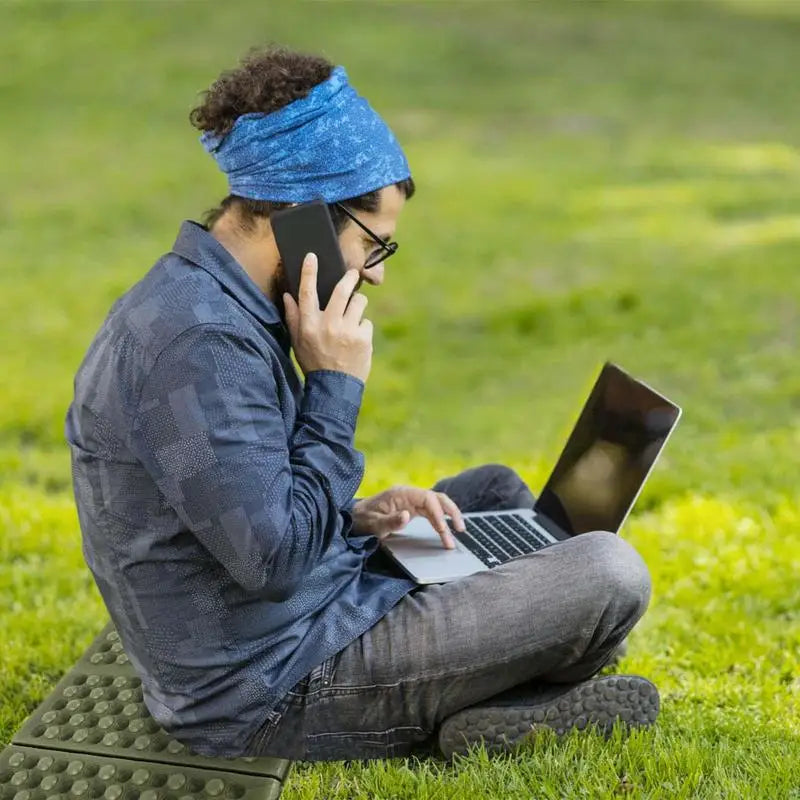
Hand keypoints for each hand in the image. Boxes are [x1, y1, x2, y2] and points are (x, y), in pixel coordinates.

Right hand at [283, 253, 372, 382]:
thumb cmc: (314, 362)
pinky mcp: (363, 339)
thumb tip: (288, 295)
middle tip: (353, 274)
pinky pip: (366, 322)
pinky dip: (363, 328)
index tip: (312, 256)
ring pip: (359, 303)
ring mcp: (347, 331)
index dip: (309, 272)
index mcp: (309, 325)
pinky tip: (356, 340)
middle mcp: (328, 325)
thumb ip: (293, 318)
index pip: (307, 293)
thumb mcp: (298, 342)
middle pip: (341, 291)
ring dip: (358, 305)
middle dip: (349, 278)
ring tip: (353, 317)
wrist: (335, 387)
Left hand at [350, 486, 466, 548]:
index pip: (427, 498)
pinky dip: (439, 521)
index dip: (438, 512)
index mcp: (401, 494)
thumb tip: (407, 516)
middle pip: (436, 499)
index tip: (443, 529)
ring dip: (447, 518)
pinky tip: (445, 532)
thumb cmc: (361, 521)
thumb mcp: (373, 525)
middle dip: (450, 512)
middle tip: (461, 529)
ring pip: (436, 506)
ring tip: (457, 534)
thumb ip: (390, 521)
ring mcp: (410, 502)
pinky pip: (429, 513)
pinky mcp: (410, 509)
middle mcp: (408, 495)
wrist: (352, 519)